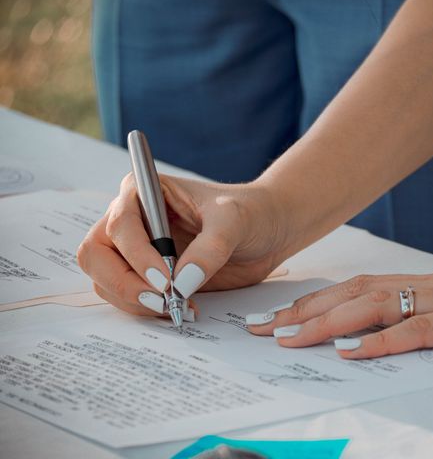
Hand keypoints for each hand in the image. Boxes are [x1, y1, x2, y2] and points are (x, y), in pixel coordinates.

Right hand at [78, 174, 285, 315]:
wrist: (267, 230)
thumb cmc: (249, 212)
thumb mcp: (234, 220)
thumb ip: (210, 247)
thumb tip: (182, 281)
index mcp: (143, 191)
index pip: (120, 224)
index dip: (137, 254)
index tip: (166, 279)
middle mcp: (131, 219)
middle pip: (96, 255)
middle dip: (123, 282)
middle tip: (161, 300)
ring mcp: (136, 250)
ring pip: (106, 280)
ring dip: (134, 300)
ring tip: (176, 306)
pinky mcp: (147, 276)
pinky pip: (127, 297)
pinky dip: (146, 309)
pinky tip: (180, 307)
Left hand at [247, 257, 432, 358]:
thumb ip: (418, 309)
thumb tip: (375, 327)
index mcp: (420, 282)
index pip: (353, 287)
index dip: (312, 301)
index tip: (275, 317)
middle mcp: (426, 285)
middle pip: (353, 293)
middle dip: (303, 311)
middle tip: (262, 329)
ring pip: (376, 307)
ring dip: (329, 323)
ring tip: (290, 338)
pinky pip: (421, 330)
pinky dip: (383, 341)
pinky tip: (352, 353)